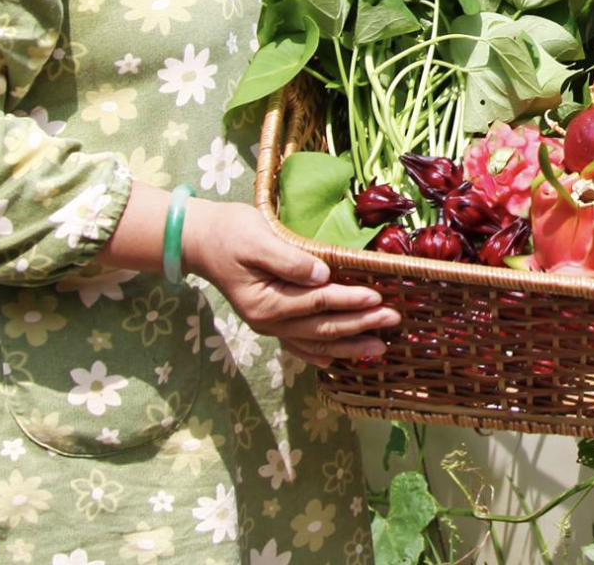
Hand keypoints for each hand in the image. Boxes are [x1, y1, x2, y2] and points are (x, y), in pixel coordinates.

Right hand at [183, 200, 397, 364]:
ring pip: (315, 341)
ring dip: (348, 345)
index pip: (318, 303)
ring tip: (379, 348)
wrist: (200, 241)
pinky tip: (337, 359)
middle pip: (322, 327)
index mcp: (266, 302)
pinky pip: (299, 344)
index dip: (349, 300)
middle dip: (360, 326)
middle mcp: (268, 322)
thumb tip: (322, 275)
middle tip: (393, 321)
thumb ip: (289, 259)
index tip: (378, 297)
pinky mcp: (271, 321)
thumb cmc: (230, 233)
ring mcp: (269, 326)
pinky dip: (320, 352)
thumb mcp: (258, 238)